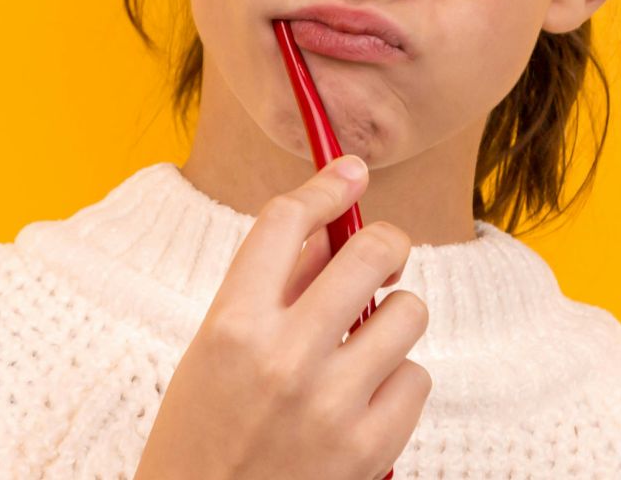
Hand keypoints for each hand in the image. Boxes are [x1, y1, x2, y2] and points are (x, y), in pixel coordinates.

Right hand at [132, 156, 430, 479]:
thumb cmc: (203, 433)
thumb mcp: (216, 351)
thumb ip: (271, 287)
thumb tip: (328, 228)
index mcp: (230, 324)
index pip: (284, 222)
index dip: (324, 187)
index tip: (349, 173)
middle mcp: (283, 357)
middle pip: (369, 253)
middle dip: (386, 243)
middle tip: (384, 254)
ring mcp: (331, 404)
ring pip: (407, 313)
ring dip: (392, 319)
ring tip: (365, 343)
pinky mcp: (370, 448)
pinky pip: (417, 378)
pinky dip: (397, 382)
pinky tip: (364, 399)